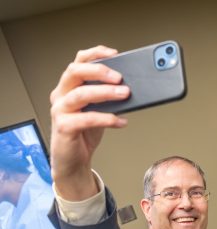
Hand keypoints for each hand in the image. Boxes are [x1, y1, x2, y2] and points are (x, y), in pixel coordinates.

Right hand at [50, 45, 129, 199]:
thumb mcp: (99, 111)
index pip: (79, 61)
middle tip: (120, 77)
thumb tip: (131, 89)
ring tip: (125, 94)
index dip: (95, 54)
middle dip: (99, 71)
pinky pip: (86, 119)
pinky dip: (106, 119)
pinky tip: (121, 121)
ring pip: (80, 94)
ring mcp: (60, 110)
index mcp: (69, 87)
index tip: (114, 54)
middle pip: (75, 72)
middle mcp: (61, 95)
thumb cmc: (84, 133)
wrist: (73, 161)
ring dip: (105, 92)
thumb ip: (109, 99)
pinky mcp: (64, 127)